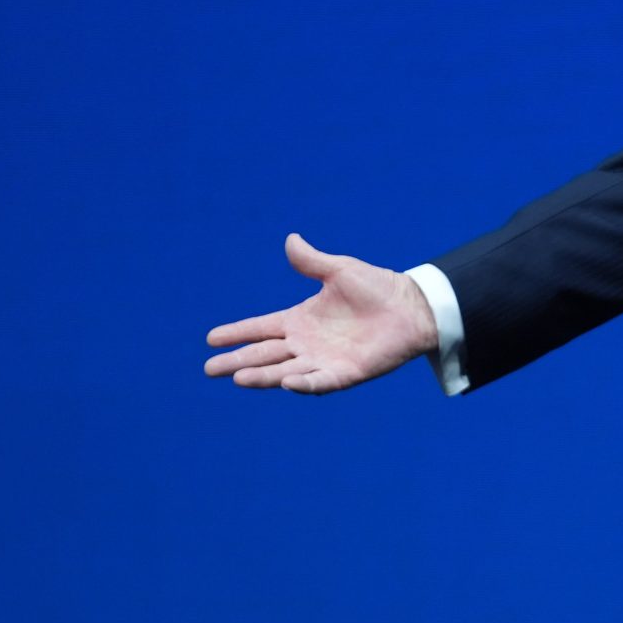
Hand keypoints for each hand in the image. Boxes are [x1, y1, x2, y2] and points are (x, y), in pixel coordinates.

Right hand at [204, 233, 438, 394]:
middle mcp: (306, 343)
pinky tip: (287, 383)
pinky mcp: (345, 373)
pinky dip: (304, 383)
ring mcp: (323, 360)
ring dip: (262, 376)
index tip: (211, 339)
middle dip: (237, 361)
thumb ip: (312, 262)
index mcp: (300, 319)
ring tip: (237, 378)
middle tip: (209, 369)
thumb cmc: (377, 287)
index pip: (260, 328)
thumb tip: (290, 239)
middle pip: (264, 354)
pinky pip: (320, 382)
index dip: (237, 333)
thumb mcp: (339, 270)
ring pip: (284, 371)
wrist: (412, 307)